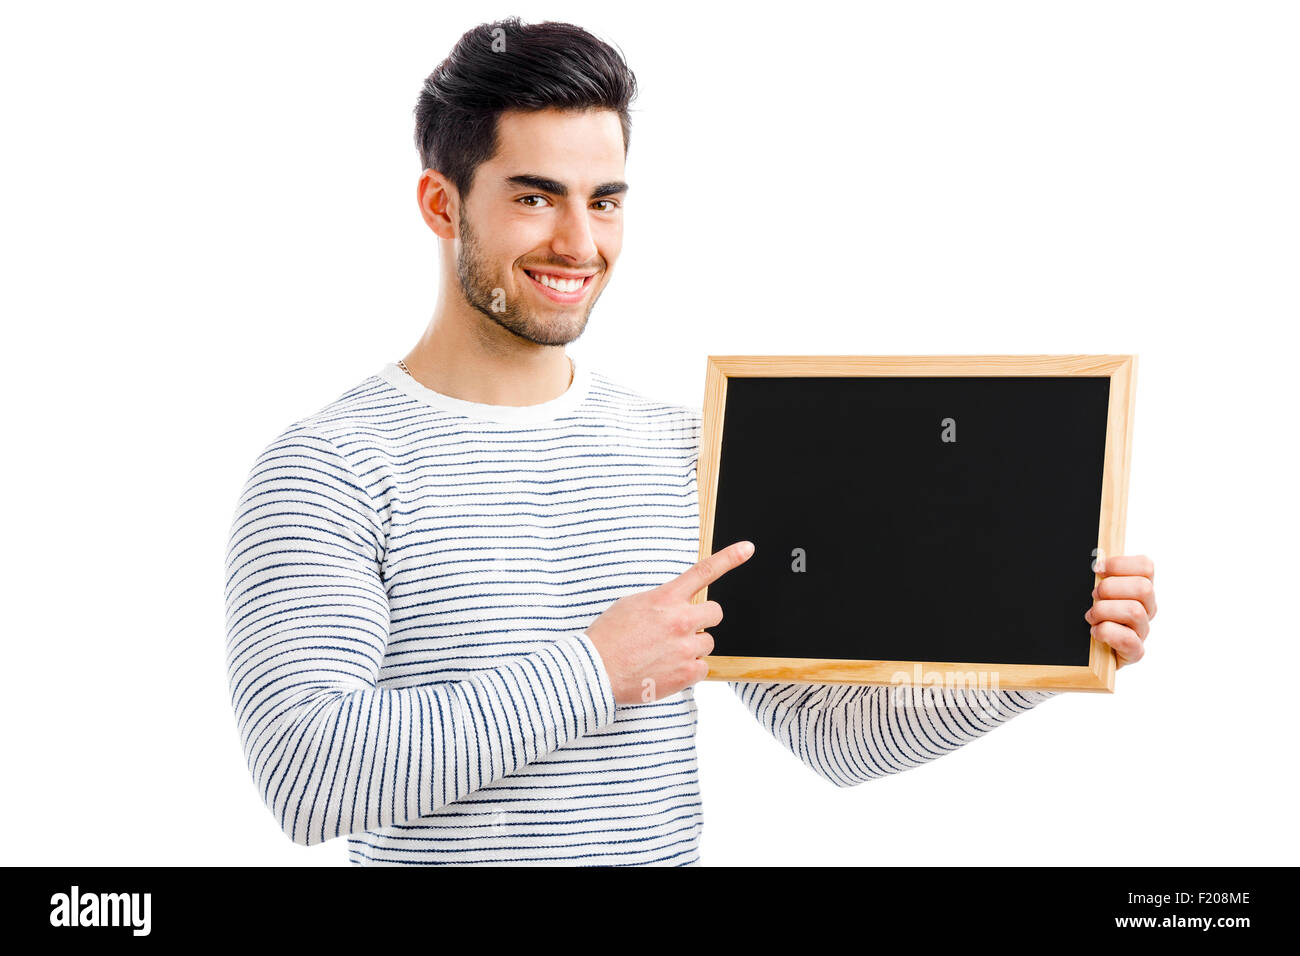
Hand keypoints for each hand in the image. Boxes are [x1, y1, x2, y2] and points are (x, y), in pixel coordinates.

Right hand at [585, 540, 754, 704]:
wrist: (595, 671)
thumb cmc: (608, 637)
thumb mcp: (631, 605)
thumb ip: (661, 602)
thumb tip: (675, 606)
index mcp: (666, 599)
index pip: (703, 572)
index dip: (729, 558)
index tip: (748, 548)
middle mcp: (680, 620)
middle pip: (715, 613)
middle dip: (703, 620)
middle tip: (684, 629)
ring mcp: (685, 648)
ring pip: (708, 643)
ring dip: (693, 647)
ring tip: (665, 654)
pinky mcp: (687, 673)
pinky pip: (702, 668)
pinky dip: (688, 670)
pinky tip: (667, 669)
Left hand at [1084, 554, 1156, 667]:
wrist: (1085, 652)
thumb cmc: (1091, 616)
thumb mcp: (1095, 592)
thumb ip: (1099, 576)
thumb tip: (1095, 561)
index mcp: (1139, 589)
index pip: (1146, 567)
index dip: (1119, 564)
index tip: (1097, 569)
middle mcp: (1146, 609)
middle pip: (1144, 588)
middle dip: (1110, 588)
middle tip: (1093, 596)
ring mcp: (1142, 631)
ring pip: (1135, 611)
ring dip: (1104, 611)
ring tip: (1091, 617)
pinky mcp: (1135, 652)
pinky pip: (1128, 639)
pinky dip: (1106, 632)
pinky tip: (1095, 632)